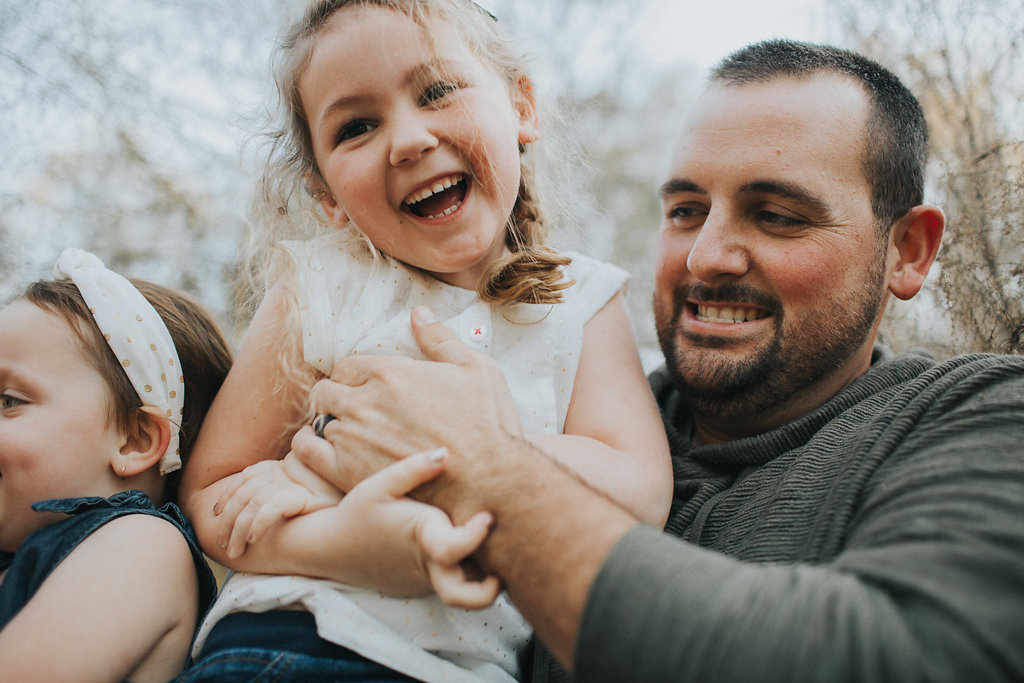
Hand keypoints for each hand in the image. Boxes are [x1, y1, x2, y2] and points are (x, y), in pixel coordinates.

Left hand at [213, 451, 341, 557]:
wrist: (361, 513)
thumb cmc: (330, 512)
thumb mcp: (303, 500)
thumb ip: (280, 499)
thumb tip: (250, 514)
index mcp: (285, 469)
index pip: (247, 476)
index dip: (228, 493)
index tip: (215, 513)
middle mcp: (288, 473)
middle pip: (246, 491)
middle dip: (228, 518)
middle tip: (223, 543)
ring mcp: (297, 484)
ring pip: (254, 501)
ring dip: (238, 528)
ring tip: (234, 550)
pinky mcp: (306, 497)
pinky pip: (274, 506)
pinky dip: (258, 521)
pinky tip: (253, 538)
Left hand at [293, 306, 524, 518]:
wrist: (489, 483)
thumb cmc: (489, 425)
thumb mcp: (476, 369)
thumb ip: (440, 339)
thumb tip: (418, 312)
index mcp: (389, 372)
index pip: (346, 366)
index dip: (355, 378)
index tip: (367, 392)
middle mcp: (364, 401)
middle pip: (325, 391)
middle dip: (338, 399)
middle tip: (357, 415)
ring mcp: (351, 437)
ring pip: (317, 420)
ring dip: (330, 426)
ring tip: (350, 439)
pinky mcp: (345, 472)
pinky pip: (306, 451)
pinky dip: (311, 449)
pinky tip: (331, 455)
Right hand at [323, 447, 500, 605]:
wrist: (331, 549)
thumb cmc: (358, 514)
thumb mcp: (379, 485)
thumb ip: (413, 469)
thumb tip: (445, 453)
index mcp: (421, 539)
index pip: (454, 549)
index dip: (475, 535)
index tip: (488, 516)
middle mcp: (427, 566)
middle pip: (464, 597)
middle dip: (490, 590)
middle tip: (503, 565)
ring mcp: (426, 580)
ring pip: (464, 587)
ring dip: (481, 574)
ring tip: (490, 545)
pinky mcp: (422, 585)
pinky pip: (450, 579)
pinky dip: (463, 568)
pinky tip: (466, 543)